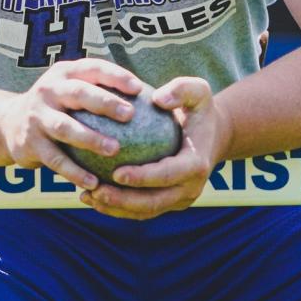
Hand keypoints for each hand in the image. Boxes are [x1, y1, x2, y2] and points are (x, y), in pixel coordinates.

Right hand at [0, 58, 143, 189]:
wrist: (8, 123)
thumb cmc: (57, 106)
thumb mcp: (72, 90)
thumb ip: (101, 90)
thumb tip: (155, 99)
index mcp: (64, 74)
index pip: (93, 68)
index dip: (115, 76)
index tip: (139, 88)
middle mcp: (49, 90)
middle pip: (79, 94)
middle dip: (105, 103)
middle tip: (129, 114)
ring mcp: (37, 116)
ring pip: (66, 127)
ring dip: (90, 139)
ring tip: (114, 150)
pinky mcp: (30, 143)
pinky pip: (56, 159)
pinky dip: (74, 172)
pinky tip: (94, 182)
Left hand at [79, 76, 231, 219]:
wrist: (213, 136)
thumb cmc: (198, 110)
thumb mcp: (198, 91)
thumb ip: (182, 89)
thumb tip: (158, 99)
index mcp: (196, 164)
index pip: (167, 175)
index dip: (143, 177)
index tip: (116, 172)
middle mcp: (190, 188)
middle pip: (154, 201)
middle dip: (123, 200)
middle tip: (95, 190)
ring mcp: (180, 200)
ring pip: (145, 211)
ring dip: (115, 208)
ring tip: (88, 196)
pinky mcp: (169, 204)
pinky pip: (142, 210)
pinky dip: (117, 208)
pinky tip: (92, 197)